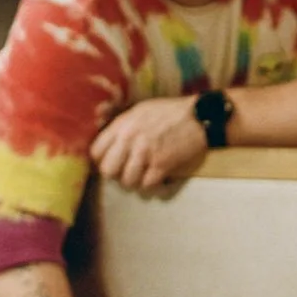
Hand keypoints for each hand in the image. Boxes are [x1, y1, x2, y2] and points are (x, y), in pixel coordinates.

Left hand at [91, 96, 210, 191]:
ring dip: (135, 182)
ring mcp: (146, 154)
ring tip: (143, 177)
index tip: (111, 162)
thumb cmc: (170, 112)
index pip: (96, 152)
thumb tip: (108, 141)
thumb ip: (122, 125)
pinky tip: (157, 179)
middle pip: (108, 171)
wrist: (199, 115)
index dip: (102, 160)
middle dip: (116, 174)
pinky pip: (147, 186)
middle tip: (126, 172)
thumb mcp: (140, 110)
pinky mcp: (162, 165)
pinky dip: (152, 186)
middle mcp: (130, 140)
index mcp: (122, 125)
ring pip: (127, 182)